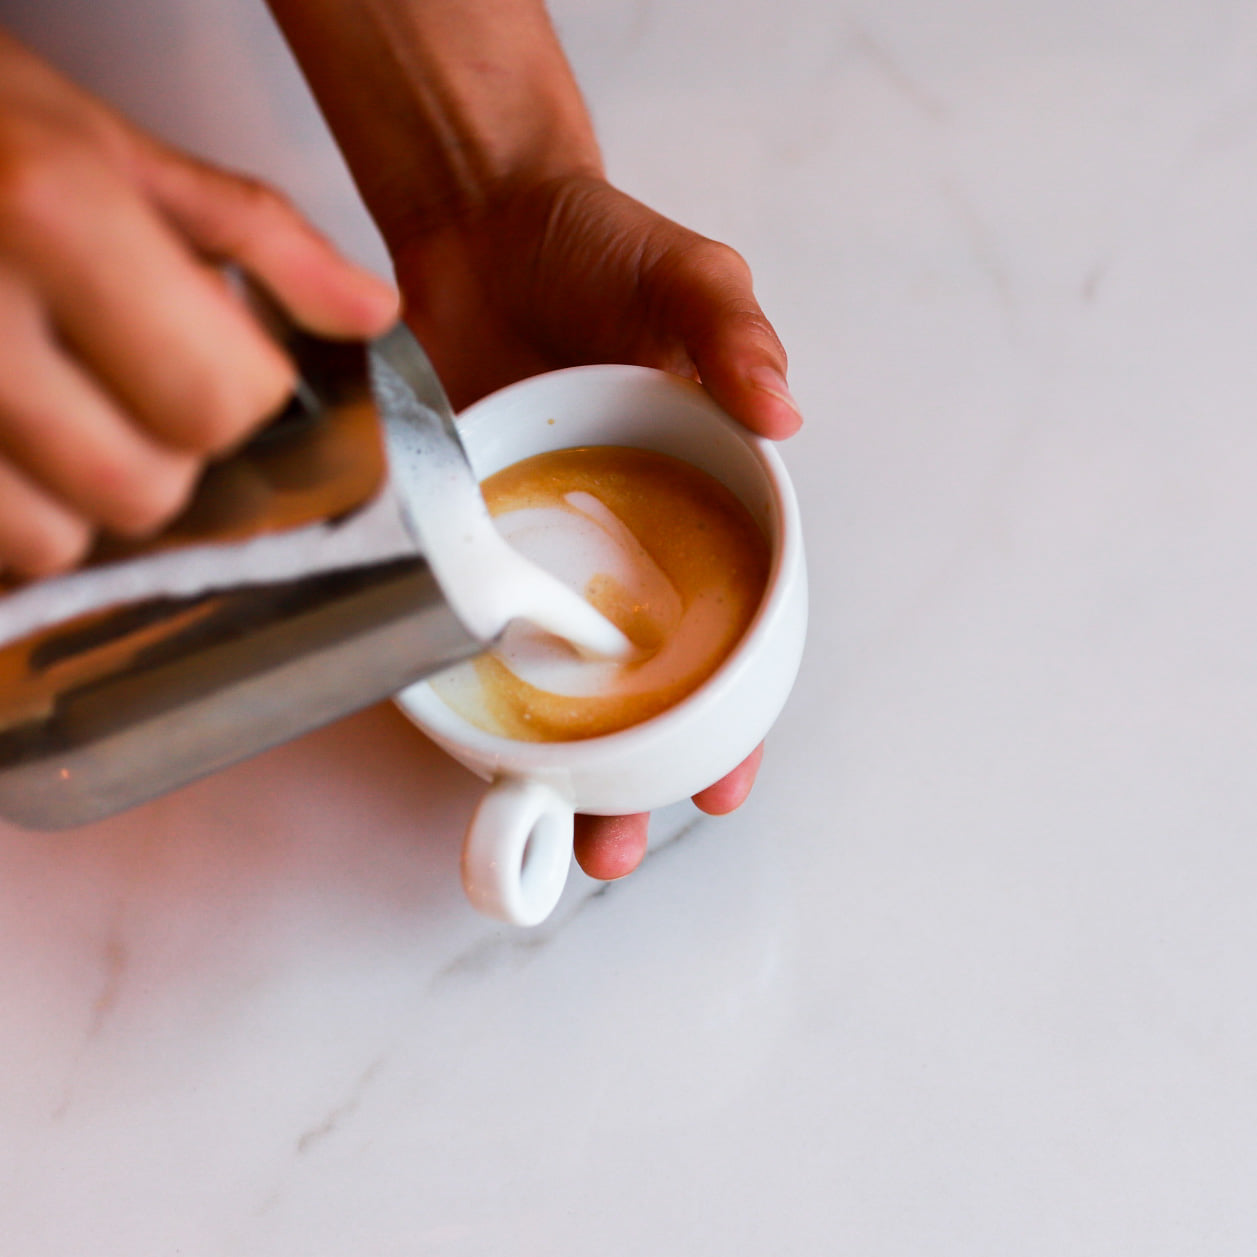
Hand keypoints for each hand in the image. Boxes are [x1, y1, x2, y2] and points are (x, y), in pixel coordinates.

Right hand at [0, 31, 396, 579]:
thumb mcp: (107, 142)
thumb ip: (258, 236)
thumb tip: (373, 312)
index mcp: (56, 217)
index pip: (222, 399)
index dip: (239, 386)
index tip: (216, 350)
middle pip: (146, 487)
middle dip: (164, 447)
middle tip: (123, 378)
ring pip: (55, 541)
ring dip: (78, 495)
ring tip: (50, 406)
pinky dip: (10, 509)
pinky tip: (8, 436)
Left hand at [390, 175, 801, 878]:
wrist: (482, 214)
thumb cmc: (601, 246)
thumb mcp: (685, 278)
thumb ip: (732, 333)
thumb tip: (783, 409)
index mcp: (699, 508)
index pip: (733, 635)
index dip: (735, 717)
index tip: (725, 785)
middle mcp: (621, 546)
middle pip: (639, 686)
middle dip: (634, 776)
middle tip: (614, 849)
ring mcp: (538, 549)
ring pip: (552, 677)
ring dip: (547, 763)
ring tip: (529, 828)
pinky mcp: (462, 533)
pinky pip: (468, 620)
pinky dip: (465, 681)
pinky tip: (455, 739)